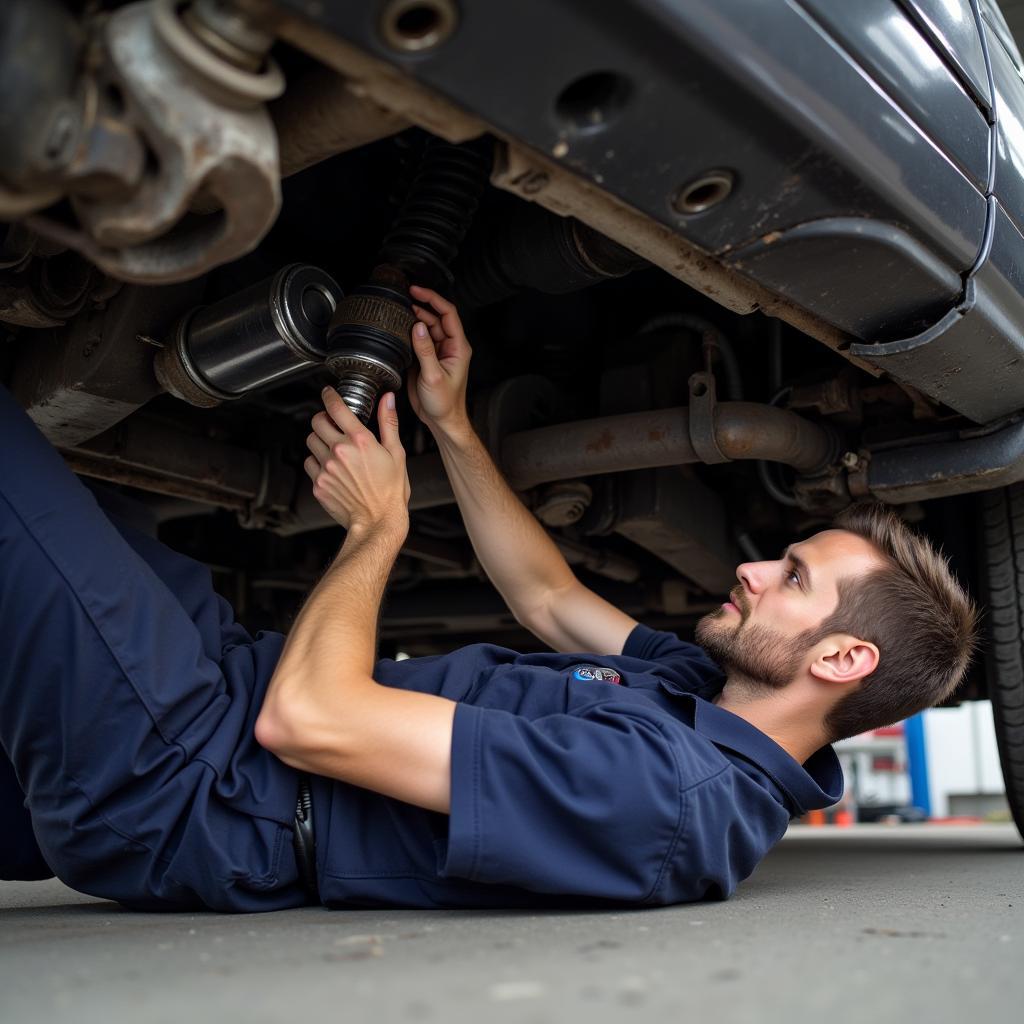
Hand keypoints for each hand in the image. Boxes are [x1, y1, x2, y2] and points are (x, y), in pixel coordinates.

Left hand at [305, 387, 409, 533]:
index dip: (329, 396)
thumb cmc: (390, 492)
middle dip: (323, 418)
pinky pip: (309, 464)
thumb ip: (388, 423)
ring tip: (332, 447)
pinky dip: (317, 461)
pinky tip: (330, 466)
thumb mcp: (396, 454)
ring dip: (320, 439)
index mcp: (359, 441)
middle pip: (317, 422)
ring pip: (311, 441)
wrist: (377, 521)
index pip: (336, 408)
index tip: (328, 393)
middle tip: (331, 423)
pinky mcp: (318, 483)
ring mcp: (326, 468)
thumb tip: (388, 400)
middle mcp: (339, 452)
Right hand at [407, 285, 471, 435]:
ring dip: (415, 318)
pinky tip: (399, 329)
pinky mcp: (427, 360)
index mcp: (458, 347)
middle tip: (404, 297)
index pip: (448, 313)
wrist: (442, 421)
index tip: (417, 291)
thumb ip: (426, 351)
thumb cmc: (445, 403)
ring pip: (427, 328)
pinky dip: (409, 333)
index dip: (433, 299)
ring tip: (400, 310)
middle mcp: (449, 347)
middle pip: (436, 317)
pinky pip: (419, 340)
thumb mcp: (434, 376)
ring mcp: (438, 353)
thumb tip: (419, 326)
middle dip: (421, 305)